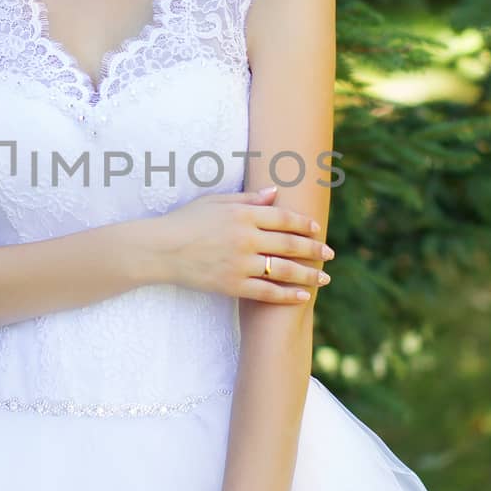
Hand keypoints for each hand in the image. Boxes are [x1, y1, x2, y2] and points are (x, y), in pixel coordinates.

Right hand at [152, 185, 332, 303]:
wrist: (160, 249)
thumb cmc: (186, 221)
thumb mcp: (216, 201)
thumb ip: (248, 198)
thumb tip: (276, 193)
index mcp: (242, 214)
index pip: (283, 218)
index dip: (304, 224)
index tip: (317, 229)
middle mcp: (245, 238)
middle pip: (289, 243)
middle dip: (314, 249)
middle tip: (330, 254)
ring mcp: (239, 263)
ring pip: (283, 270)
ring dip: (308, 274)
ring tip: (324, 278)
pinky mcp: (232, 284)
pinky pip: (266, 292)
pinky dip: (287, 295)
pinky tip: (302, 297)